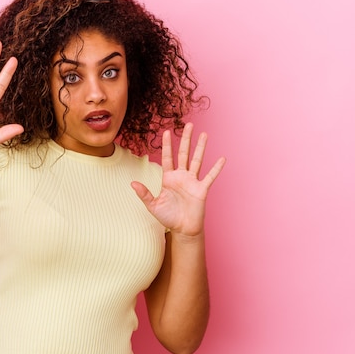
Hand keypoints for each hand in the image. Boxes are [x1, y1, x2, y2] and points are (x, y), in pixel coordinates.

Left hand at [131, 123, 224, 238]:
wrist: (183, 229)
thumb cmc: (168, 217)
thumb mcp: (153, 205)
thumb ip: (144, 194)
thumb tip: (132, 183)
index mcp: (168, 178)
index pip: (167, 157)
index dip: (167, 145)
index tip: (166, 131)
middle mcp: (181, 176)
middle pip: (183, 153)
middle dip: (185, 139)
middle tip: (189, 124)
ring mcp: (192, 181)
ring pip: (197, 160)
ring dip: (200, 147)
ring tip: (204, 134)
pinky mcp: (202, 189)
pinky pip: (210, 176)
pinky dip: (216, 168)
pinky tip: (222, 158)